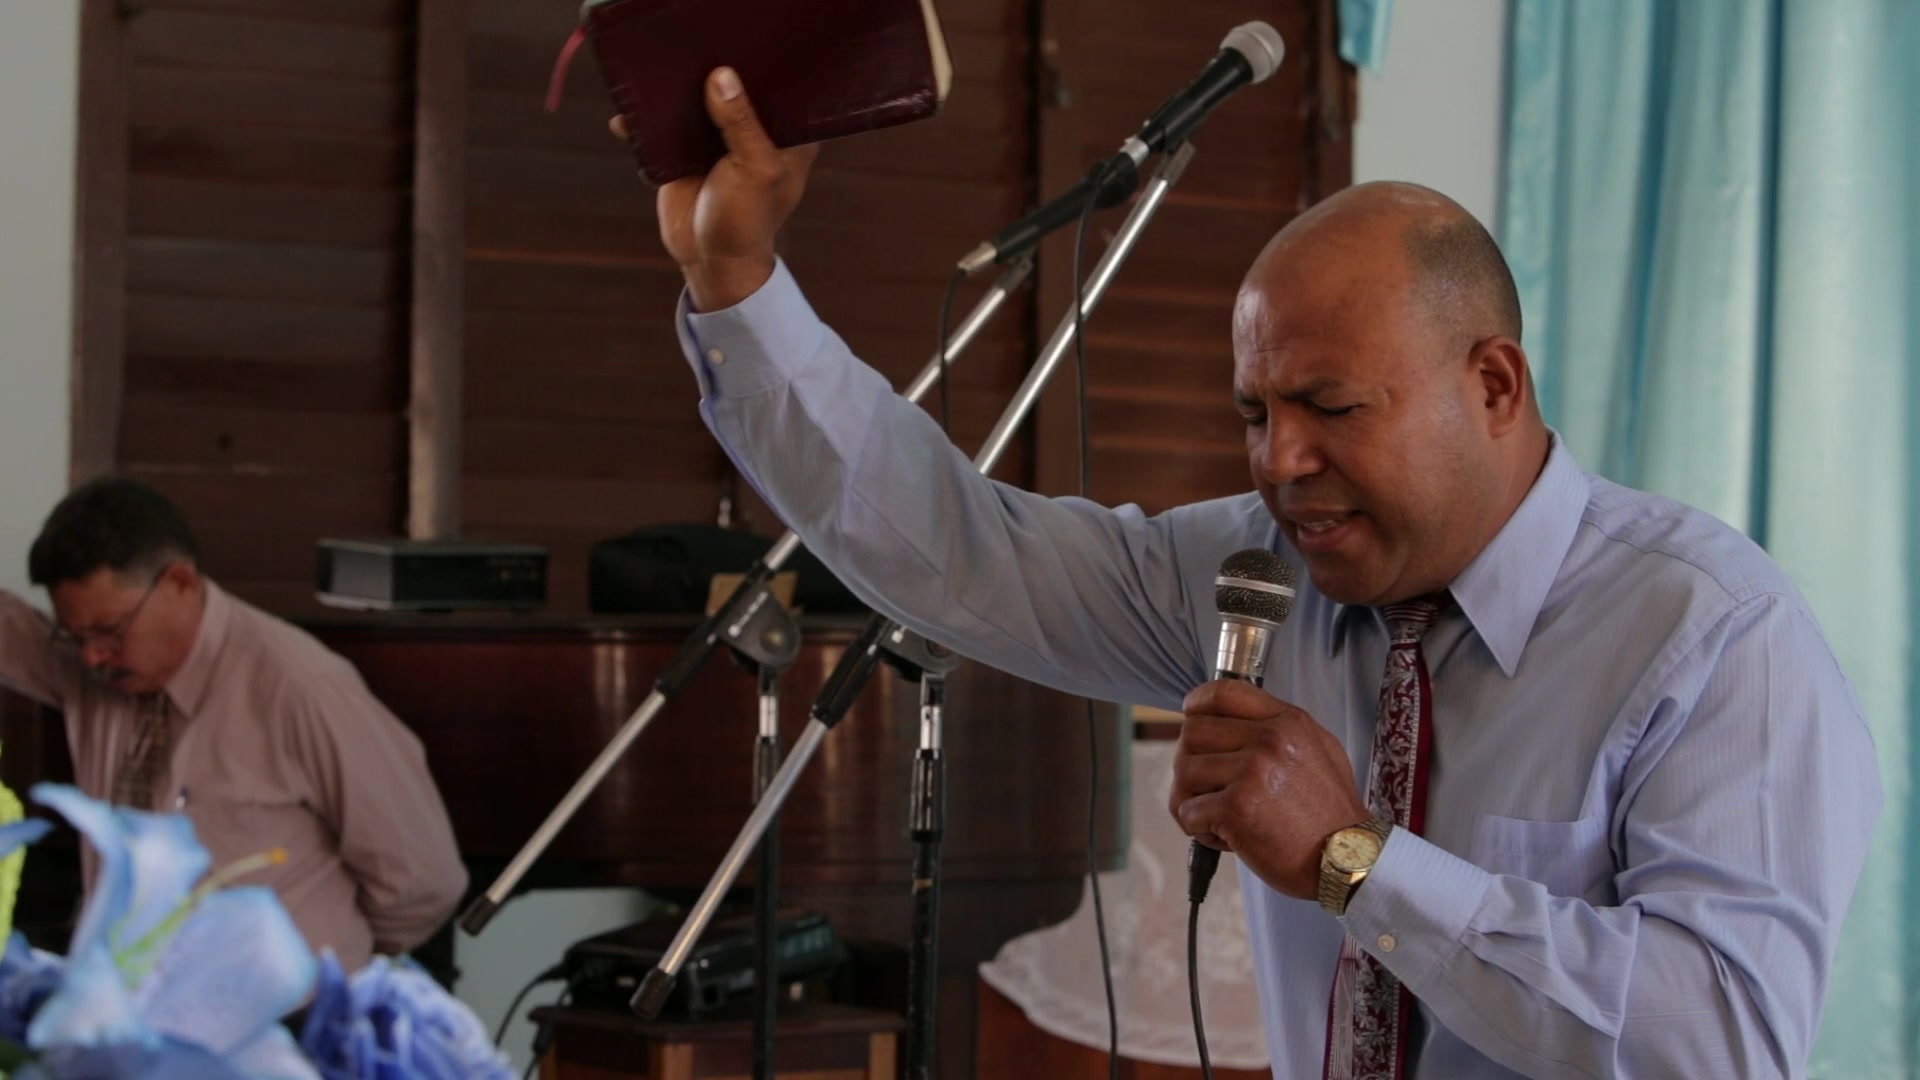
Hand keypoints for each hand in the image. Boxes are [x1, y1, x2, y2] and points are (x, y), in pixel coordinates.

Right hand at [615, 67, 818, 311]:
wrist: (710, 259)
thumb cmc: (747, 219)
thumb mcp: (754, 169)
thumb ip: (740, 123)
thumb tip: (720, 76)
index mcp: (786, 131)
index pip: (779, 85)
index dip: (762, 65)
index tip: (739, 45)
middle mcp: (753, 128)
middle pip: (734, 86)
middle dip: (711, 68)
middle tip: (690, 50)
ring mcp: (716, 137)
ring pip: (694, 101)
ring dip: (672, 91)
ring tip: (654, 72)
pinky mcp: (682, 150)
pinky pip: (661, 128)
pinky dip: (643, 122)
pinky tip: (627, 118)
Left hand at [1171, 679, 1372, 898]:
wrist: (1350, 859)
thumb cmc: (1331, 813)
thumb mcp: (1320, 750)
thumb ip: (1279, 729)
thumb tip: (1233, 720)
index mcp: (1288, 722)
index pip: (1224, 693)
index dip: (1197, 704)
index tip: (1192, 718)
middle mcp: (1269, 740)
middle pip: (1193, 732)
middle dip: (1192, 763)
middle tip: (1208, 789)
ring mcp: (1251, 772)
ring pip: (1184, 771)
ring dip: (1191, 800)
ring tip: (1217, 819)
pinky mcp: (1236, 808)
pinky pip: (1187, 810)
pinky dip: (1198, 829)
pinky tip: (1225, 838)